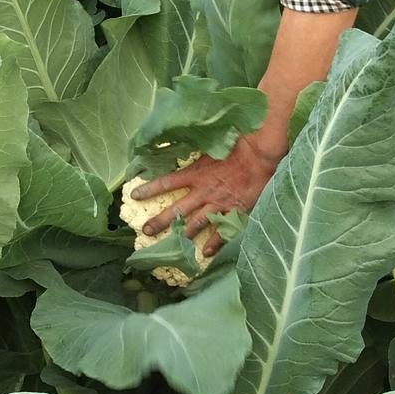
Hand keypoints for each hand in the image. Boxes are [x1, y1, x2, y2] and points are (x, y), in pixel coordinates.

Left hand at [133, 131, 285, 256]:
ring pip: (195, 224)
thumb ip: (196, 149)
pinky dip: (214, 243)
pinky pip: (222, 231)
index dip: (149, 189)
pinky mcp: (234, 212)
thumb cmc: (237, 145)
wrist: (260, 155)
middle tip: (146, 231)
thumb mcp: (211, 144)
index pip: (166, 182)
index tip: (134, 195)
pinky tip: (205, 253)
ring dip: (183, 235)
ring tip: (173, 246)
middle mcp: (203, 191)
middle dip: (160, 221)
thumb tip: (179, 140)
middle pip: (176, 210)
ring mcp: (218, 204)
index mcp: (196, 173)